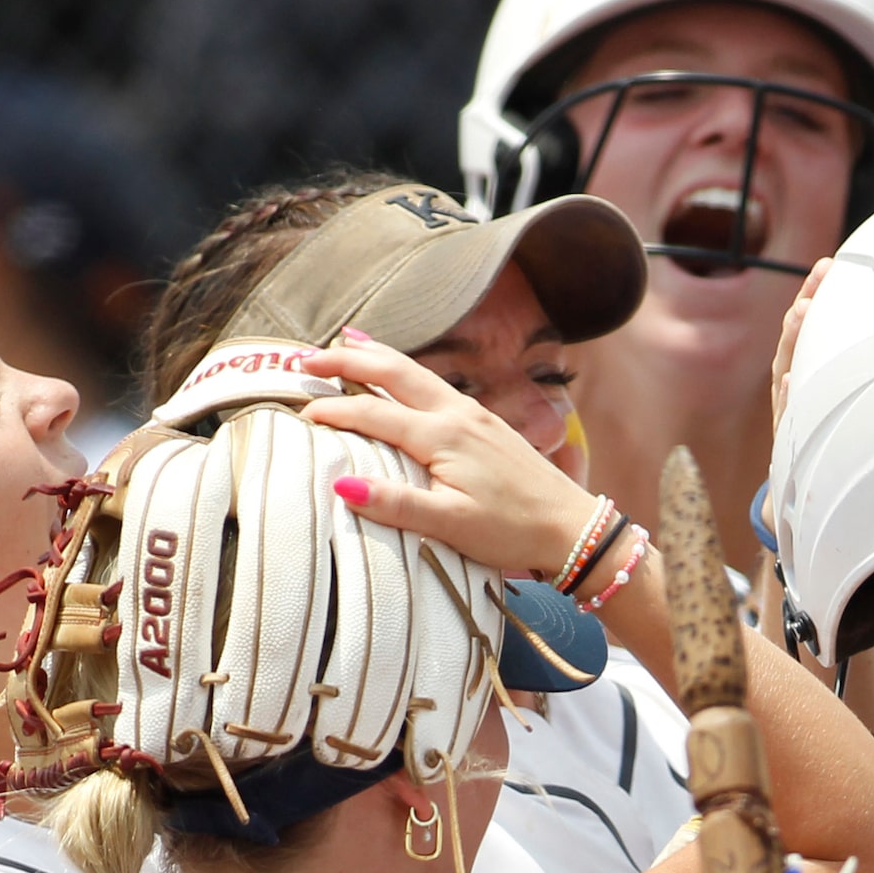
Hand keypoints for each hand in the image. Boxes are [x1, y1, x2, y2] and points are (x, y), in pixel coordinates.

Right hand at [302, 335, 601, 574]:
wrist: (573, 528)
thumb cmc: (514, 532)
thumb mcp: (451, 526)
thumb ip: (397, 503)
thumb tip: (342, 483)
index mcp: (443, 437)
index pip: (374, 414)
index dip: (334, 411)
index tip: (300, 412)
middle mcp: (458, 415)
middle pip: (393, 373)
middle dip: (348, 361)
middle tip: (307, 358)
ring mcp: (476, 415)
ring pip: (417, 371)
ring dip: (377, 355)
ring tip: (346, 340)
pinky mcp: (488, 423)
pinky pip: (436, 383)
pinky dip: (406, 370)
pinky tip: (403, 375)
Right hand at [769, 257, 833, 438]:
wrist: (802, 490)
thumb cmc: (823, 441)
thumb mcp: (835, 404)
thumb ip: (849, 375)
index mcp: (805, 370)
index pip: (810, 324)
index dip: (816, 293)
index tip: (828, 266)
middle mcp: (792, 381)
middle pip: (796, 336)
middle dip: (804, 306)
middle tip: (817, 279)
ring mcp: (788, 405)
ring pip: (787, 366)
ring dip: (794, 339)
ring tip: (802, 312)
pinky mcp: (786, 433)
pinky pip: (785, 413)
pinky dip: (786, 396)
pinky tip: (789, 381)